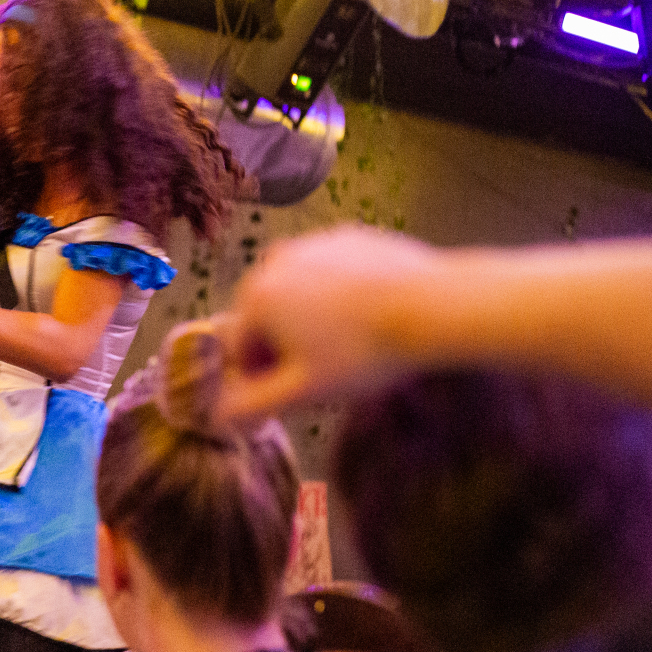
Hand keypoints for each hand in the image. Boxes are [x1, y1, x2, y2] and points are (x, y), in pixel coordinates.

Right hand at [217, 225, 444, 423]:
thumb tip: (216, 415)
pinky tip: (369, 315)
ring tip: (352, 340)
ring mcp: (313, 243)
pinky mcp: (348, 236)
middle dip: (286, 342)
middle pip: (266, 316)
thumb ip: (252, 404)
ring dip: (311, 317)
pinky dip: (340, 293)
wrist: (434, 305)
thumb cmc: (365, 352)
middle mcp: (275, 261)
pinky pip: (329, 272)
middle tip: (327, 366)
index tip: (296, 387)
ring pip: (298, 293)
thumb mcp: (304, 390)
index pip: (240, 349)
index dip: (263, 375)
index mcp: (256, 298)